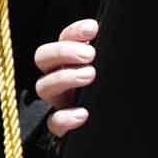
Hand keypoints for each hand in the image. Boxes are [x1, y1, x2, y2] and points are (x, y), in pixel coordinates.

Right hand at [31, 18, 100, 137]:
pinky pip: (53, 122)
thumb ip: (108, 55)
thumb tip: (115, 36)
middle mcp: (57, 76)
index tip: (93, 28)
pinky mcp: (59, 125)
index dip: (75, 31)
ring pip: (44, 86)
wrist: (111, 128)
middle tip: (90, 55)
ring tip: (90, 75)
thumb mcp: (108, 69)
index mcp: (69, 60)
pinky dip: (65, 117)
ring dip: (65, 77)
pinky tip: (82, 113)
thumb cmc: (107, 92)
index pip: (64, 38)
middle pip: (43, 56)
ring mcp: (56, 100)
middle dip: (63, 51)